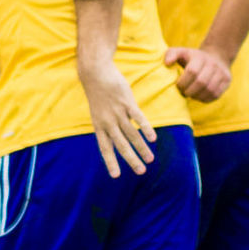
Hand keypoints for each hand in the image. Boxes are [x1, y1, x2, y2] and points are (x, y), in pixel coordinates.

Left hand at [81, 62, 155, 177]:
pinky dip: (145, 128)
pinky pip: (138, 118)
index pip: (105, 148)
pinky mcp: (126, 102)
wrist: (95, 73)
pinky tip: (152, 138)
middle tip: (141, 172)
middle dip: (131, 159)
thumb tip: (120, 138)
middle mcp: (108, 122)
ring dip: (141, 148)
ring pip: (131, 134)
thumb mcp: (99, 112)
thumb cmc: (99, 94)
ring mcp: (117, 112)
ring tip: (151, 159)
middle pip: (120, 145)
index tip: (116, 176)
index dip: (110, 162)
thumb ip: (109, 126)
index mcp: (99, 126)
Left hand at [165, 46, 231, 101]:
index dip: (183, 82)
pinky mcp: (226, 82)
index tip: (178, 85)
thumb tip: (167, 63)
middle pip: (201, 82)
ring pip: (209, 90)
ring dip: (197, 96)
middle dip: (189, 91)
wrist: (216, 56)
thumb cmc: (192, 57)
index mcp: (200, 57)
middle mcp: (213, 64)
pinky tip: (198, 95)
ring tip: (190, 94)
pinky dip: (205, 98)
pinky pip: (215, 95)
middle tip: (183, 92)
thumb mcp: (180, 52)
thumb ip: (170, 54)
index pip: (192, 71)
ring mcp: (222, 73)